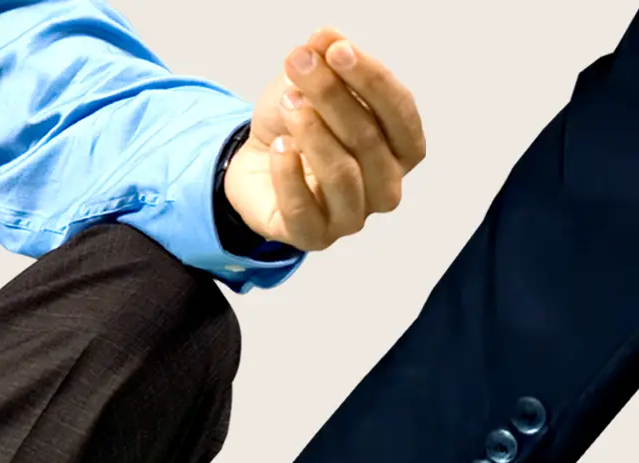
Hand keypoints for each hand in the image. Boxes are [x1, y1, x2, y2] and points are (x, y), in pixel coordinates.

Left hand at [225, 27, 426, 251]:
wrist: (252, 165)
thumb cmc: (297, 127)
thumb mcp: (308, 85)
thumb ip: (324, 61)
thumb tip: (325, 35)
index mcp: (401, 147)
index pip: (400, 111)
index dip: (371, 78)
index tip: (336, 47)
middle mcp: (386, 186)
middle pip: (369, 140)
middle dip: (333, 96)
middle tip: (299, 65)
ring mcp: (352, 216)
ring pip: (343, 176)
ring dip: (313, 134)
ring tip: (288, 105)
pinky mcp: (313, 236)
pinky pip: (305, 210)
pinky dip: (289, 175)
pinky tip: (278, 148)